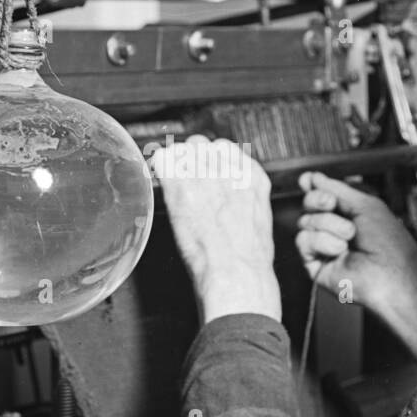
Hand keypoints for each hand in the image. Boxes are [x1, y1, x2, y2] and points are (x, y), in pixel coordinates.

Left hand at [151, 136, 281, 323]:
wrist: (237, 272)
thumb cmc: (249, 259)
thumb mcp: (257, 221)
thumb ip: (242, 200)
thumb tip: (228, 200)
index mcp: (252, 176)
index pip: (225, 148)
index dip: (210, 161)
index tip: (204, 173)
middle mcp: (228, 169)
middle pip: (201, 144)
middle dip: (191, 159)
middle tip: (185, 180)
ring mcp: (204, 175)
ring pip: (180, 150)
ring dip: (174, 166)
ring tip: (173, 185)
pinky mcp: (181, 187)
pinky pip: (161, 161)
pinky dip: (158, 171)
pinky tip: (161, 184)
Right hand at [296, 172, 416, 365]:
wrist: (391, 274)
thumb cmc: (389, 243)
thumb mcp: (365, 205)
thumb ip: (337, 189)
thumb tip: (314, 177)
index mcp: (348, 213)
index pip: (322, 194)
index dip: (313, 186)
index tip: (308, 180)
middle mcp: (334, 229)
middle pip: (308, 204)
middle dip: (318, 200)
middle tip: (332, 204)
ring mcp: (323, 246)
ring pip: (305, 221)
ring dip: (329, 224)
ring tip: (349, 236)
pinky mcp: (314, 263)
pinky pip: (303, 240)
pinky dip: (322, 241)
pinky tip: (339, 250)